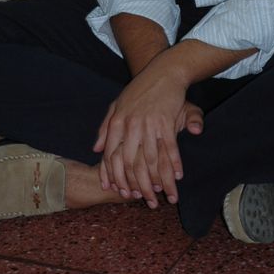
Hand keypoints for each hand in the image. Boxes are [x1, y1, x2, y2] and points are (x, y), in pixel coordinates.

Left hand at [93, 61, 198, 207]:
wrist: (163, 72)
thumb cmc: (140, 90)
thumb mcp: (116, 105)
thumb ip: (105, 128)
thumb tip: (95, 149)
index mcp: (116, 122)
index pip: (111, 156)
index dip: (114, 176)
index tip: (119, 193)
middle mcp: (130, 125)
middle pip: (131, 163)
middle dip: (138, 186)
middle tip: (145, 201)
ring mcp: (147, 124)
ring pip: (151, 160)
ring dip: (159, 181)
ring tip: (165, 196)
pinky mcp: (165, 121)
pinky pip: (169, 148)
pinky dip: (174, 164)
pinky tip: (178, 177)